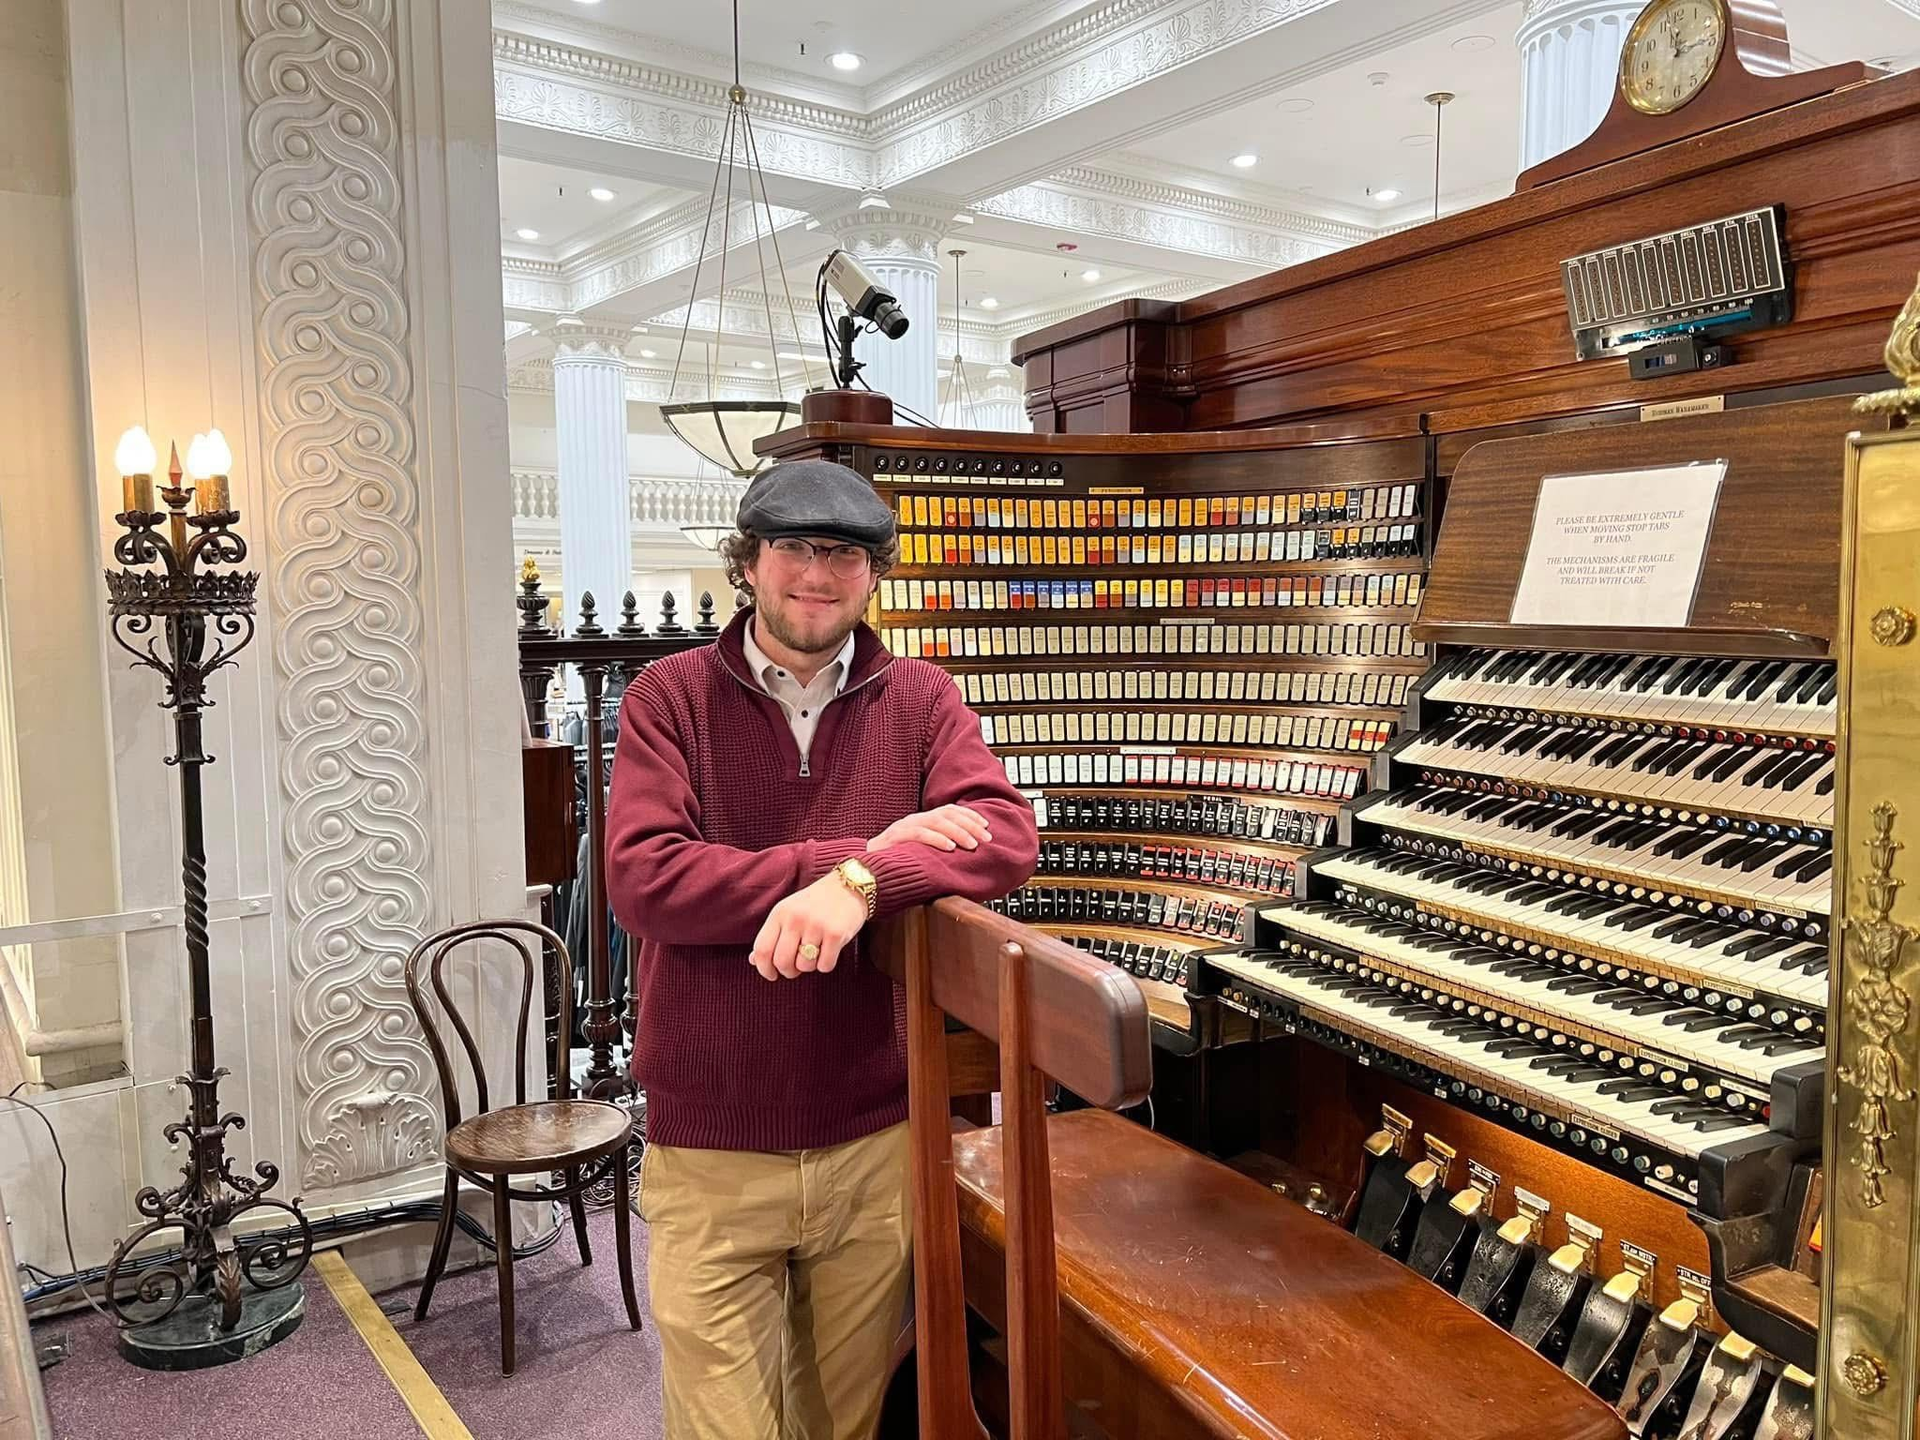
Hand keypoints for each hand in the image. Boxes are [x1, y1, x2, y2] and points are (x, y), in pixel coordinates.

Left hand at [748, 873, 867, 980]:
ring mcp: (816, 926)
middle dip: (788, 972)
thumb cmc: (815, 903)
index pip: (762, 949)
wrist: (849, 886)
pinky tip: (829, 951)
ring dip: (809, 966)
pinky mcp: (836, 934)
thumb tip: (754, 960)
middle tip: (794, 969)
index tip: (771, 974)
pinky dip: (826, 964)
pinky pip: (825, 965)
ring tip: (815, 953)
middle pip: (782, 962)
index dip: (764, 969)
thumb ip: (772, 936)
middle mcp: (795, 919)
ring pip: (804, 966)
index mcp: (780, 913)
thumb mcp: (788, 912)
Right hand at [867, 804, 992, 853]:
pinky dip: (937, 840)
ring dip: (958, 832)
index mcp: (921, 821)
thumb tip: (964, 852)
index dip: (969, 816)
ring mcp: (904, 826)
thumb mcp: (920, 852)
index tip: (986, 826)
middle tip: (986, 838)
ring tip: (972, 844)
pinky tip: (950, 847)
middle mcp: (915, 819)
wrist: (863, 868)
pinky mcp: (896, 837)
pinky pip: (919, 834)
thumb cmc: (893, 862)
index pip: (949, 810)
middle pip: (947, 814)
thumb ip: (937, 847)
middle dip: (970, 825)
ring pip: (936, 822)